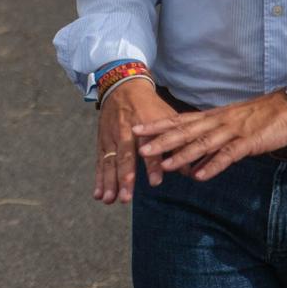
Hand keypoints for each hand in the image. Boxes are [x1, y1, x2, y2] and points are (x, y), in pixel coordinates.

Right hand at [93, 77, 173, 204]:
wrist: (122, 87)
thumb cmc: (150, 106)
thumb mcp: (167, 118)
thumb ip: (177, 143)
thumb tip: (188, 170)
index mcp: (145, 125)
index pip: (150, 147)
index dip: (153, 164)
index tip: (156, 182)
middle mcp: (126, 132)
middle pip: (125, 157)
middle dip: (125, 178)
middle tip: (126, 198)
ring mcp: (112, 137)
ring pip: (109, 161)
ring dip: (109, 182)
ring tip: (110, 200)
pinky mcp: (102, 142)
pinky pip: (100, 162)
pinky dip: (98, 179)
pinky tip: (99, 195)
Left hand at [132, 91, 286, 181]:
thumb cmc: (259, 117)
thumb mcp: (230, 125)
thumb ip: (212, 139)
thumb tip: (194, 158)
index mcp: (212, 117)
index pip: (179, 120)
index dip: (157, 125)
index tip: (135, 129)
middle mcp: (217, 122)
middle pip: (184, 132)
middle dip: (161, 141)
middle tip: (139, 149)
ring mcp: (232, 131)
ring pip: (202, 144)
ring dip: (182, 155)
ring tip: (164, 166)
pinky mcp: (248, 142)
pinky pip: (228, 155)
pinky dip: (213, 165)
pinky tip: (200, 176)